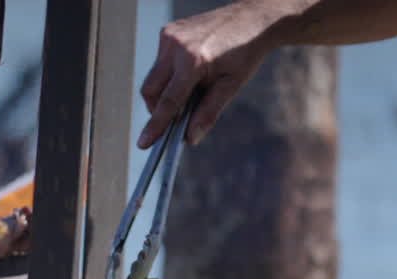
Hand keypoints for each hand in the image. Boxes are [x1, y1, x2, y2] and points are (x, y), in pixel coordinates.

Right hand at [137, 1, 281, 148]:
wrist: (253, 17)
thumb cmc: (246, 51)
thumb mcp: (232, 85)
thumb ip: (209, 112)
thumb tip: (190, 138)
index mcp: (193, 60)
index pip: (168, 101)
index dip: (155, 125)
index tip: (144, 143)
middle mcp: (175, 46)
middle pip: (150, 90)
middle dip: (158, 108)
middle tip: (174, 116)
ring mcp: (169, 36)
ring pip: (153, 76)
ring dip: (165, 90)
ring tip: (190, 87)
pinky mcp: (168, 31)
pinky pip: (159, 62)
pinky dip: (169, 73)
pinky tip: (190, 69)